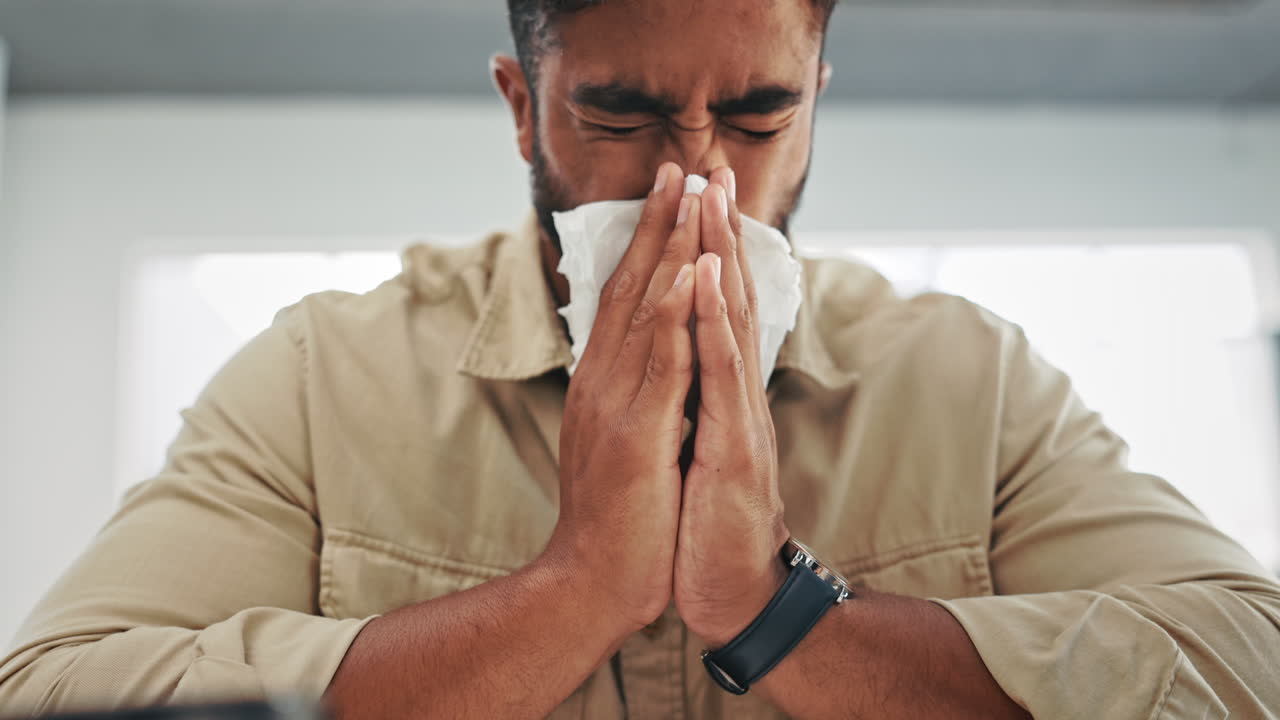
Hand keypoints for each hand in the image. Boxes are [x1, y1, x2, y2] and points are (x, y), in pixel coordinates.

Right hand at [541, 162, 703, 632]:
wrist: (590, 585)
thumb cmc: (618, 519)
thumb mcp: (625, 443)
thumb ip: (636, 397)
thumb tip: (657, 361)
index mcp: (602, 382)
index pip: (626, 297)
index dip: (649, 242)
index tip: (673, 194)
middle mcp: (602, 379)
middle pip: (631, 284)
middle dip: (660, 222)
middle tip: (683, 164)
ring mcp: (615, 403)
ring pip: (644, 307)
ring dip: (669, 245)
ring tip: (691, 191)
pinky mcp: (634, 432)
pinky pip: (658, 361)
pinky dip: (673, 311)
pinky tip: (689, 270)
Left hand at [674, 168, 790, 646]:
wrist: (730, 594)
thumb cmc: (705, 525)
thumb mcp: (695, 450)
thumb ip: (696, 402)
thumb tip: (680, 362)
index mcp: (717, 394)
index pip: (709, 309)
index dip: (705, 252)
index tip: (695, 196)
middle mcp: (733, 395)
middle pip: (723, 300)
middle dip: (716, 232)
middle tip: (712, 168)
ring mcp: (739, 419)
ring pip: (726, 324)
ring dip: (718, 256)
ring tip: (712, 199)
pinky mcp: (735, 450)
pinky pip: (720, 377)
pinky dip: (711, 323)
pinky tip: (705, 281)